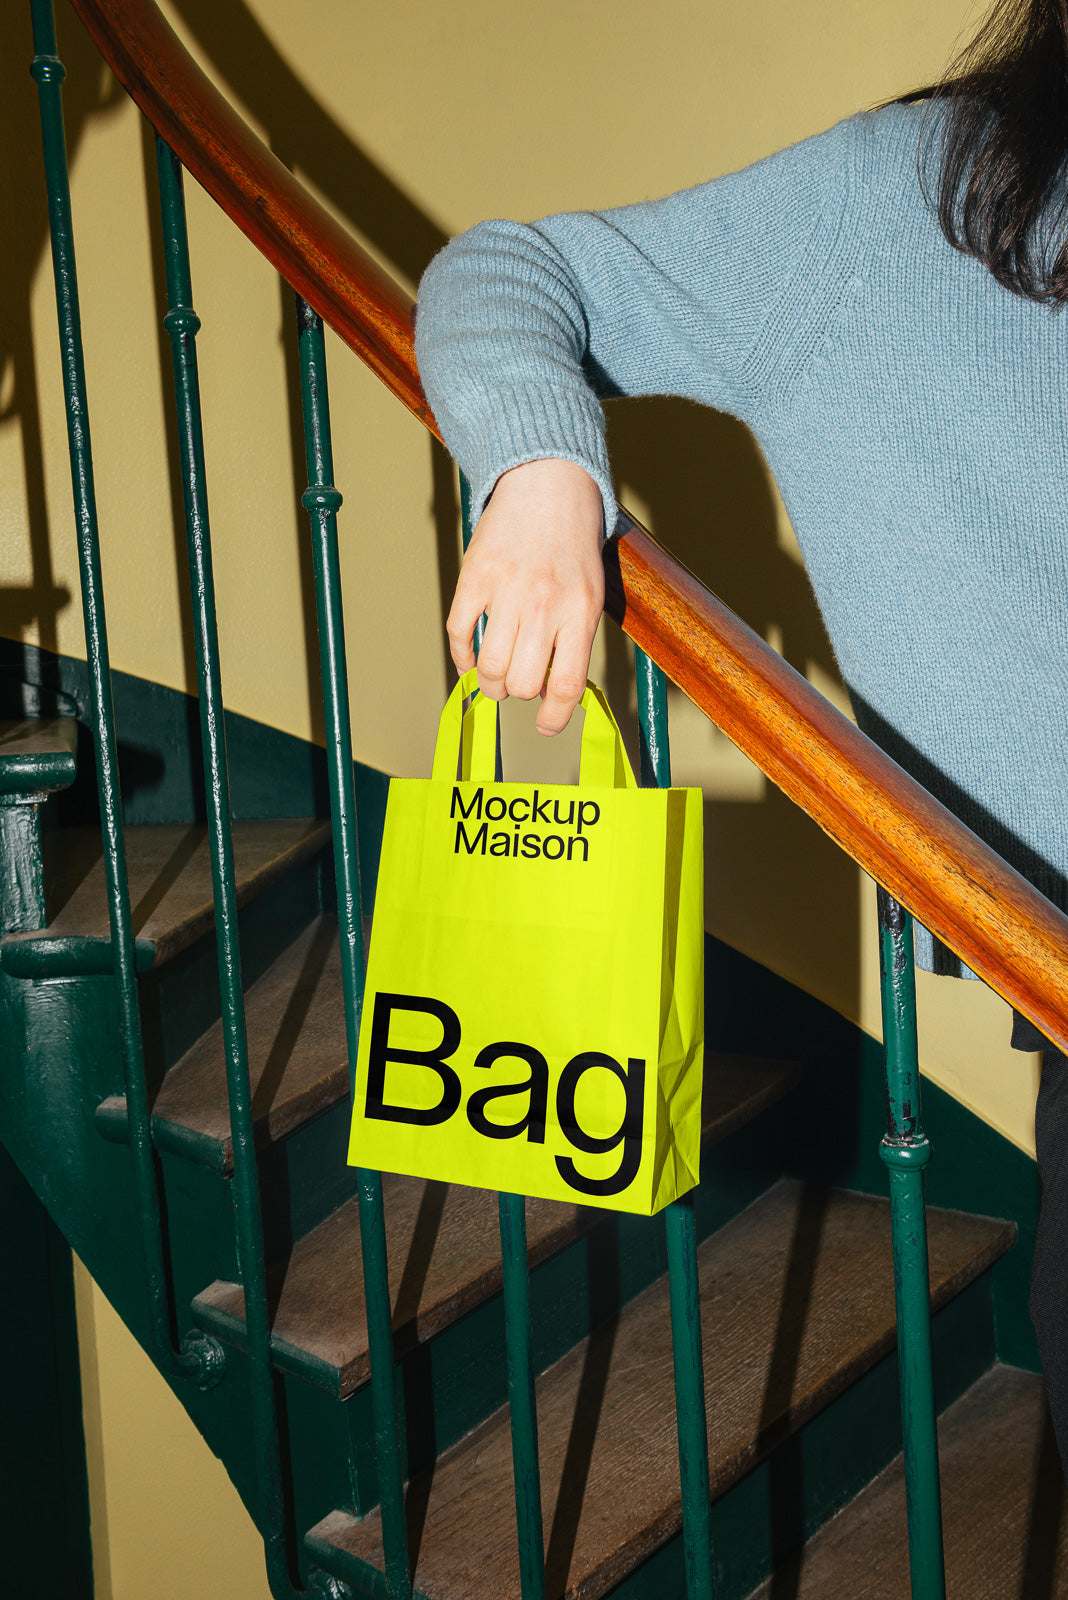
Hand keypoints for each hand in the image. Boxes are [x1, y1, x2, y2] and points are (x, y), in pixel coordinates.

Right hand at [447, 458, 604, 733]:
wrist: (548, 483)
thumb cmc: (574, 542)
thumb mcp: (591, 591)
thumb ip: (575, 637)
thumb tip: (555, 691)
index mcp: (580, 611)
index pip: (565, 684)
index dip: (555, 716)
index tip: (547, 726)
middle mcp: (544, 604)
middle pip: (523, 681)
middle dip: (519, 693)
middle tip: (518, 684)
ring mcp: (507, 590)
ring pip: (490, 666)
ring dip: (490, 681)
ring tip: (495, 677)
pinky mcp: (475, 577)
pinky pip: (460, 632)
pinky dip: (462, 655)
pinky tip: (470, 659)